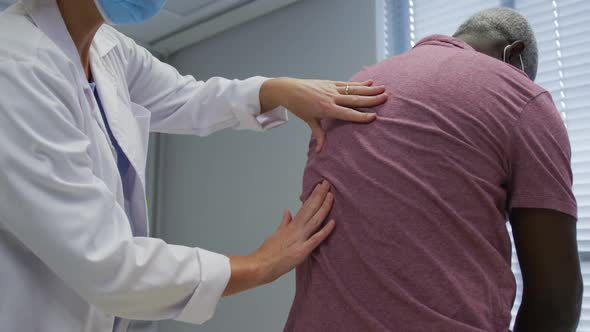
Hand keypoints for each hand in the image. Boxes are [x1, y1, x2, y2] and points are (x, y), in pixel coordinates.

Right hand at [224, 180, 335, 295]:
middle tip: (327, 183)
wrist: (260, 266)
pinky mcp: (302, 251)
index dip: (314, 196)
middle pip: (310, 209)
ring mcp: (300, 239)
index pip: (305, 206)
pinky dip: (325, 230)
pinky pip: (316, 239)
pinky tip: (333, 222)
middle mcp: (296, 229)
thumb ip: (284, 223)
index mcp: (291, 225)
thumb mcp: (276, 234)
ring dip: (324, 207)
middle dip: (320, 195)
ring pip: (315, 220)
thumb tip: (288, 212)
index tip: (320, 186)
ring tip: (331, 195)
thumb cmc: (267, 253)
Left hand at [260, 78, 387, 151]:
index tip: (374, 117)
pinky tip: (370, 82)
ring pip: (354, 90)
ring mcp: (331, 89)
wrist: (289, 90)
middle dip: (371, 100)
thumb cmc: (299, 107)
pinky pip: (347, 84)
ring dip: (369, 90)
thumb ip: (319, 135)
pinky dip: (359, 83)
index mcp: (326, 109)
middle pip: (354, 100)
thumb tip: (321, 151)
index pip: (347, 114)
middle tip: (385, 98)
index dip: (361, 116)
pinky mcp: (330, 83)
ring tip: (383, 89)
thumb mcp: (309, 121)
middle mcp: (331, 98)